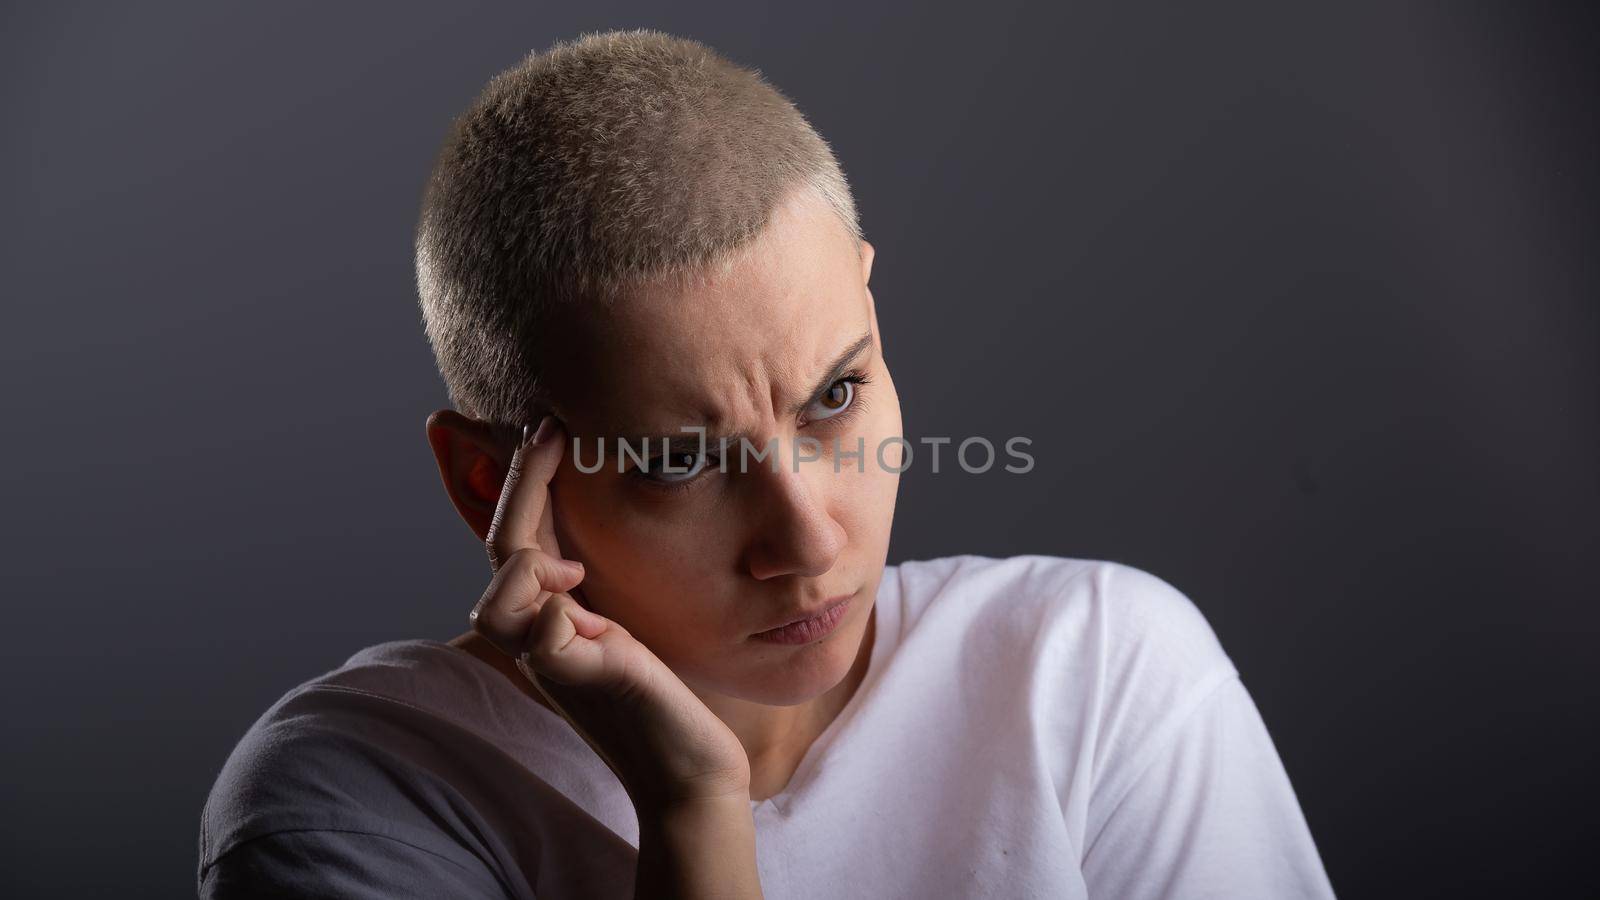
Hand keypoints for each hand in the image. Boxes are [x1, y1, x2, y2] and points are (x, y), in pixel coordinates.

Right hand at [468, 415, 752, 812]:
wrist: (690, 771)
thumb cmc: (669, 697)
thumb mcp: (636, 621)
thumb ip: (606, 583)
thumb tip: (600, 525)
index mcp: (553, 617)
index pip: (517, 535)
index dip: (525, 478)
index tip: (550, 425)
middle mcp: (542, 640)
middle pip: (502, 551)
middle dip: (520, 483)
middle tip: (549, 431)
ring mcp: (558, 665)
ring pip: (498, 603)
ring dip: (526, 566)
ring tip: (573, 570)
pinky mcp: (587, 682)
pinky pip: (543, 638)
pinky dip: (551, 610)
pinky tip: (585, 606)